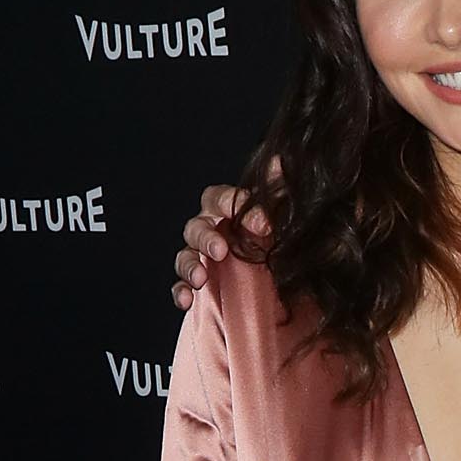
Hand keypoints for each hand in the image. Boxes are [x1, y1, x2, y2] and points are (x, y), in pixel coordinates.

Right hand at [171, 171, 273, 307]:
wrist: (274, 272)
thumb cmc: (270, 234)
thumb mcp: (279, 213)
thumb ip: (276, 190)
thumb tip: (281, 160)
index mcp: (225, 209)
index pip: (220, 199)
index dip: (232, 206)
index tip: (260, 224)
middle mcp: (208, 229)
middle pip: (197, 227)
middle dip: (206, 238)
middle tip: (220, 250)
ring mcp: (199, 256)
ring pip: (185, 255)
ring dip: (190, 265)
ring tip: (200, 278)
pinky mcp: (197, 284)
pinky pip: (180, 285)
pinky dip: (180, 291)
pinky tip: (187, 300)